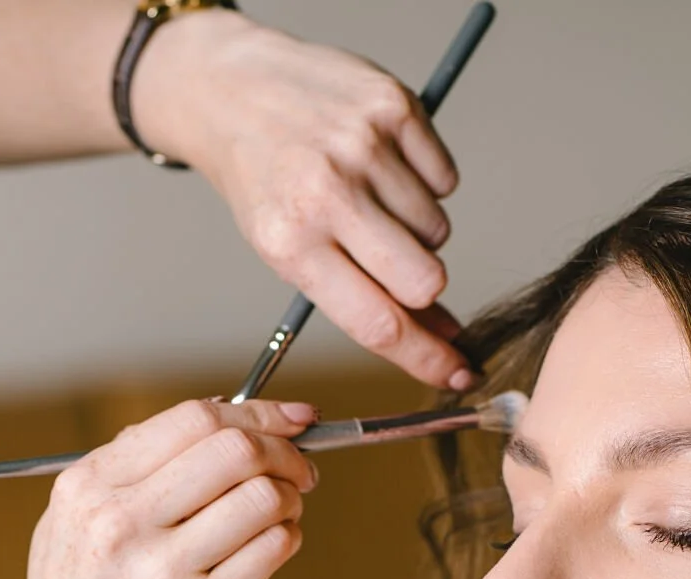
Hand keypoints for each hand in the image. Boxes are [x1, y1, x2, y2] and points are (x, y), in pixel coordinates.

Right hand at [0, 398, 317, 578]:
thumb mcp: (69, 532)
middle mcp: (119, 523)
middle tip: (300, 471)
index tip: (291, 420)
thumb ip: (129, 476)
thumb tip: (219, 423)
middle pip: (234, 448)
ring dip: (289, 502)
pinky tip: (268, 553)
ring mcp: (160, 571)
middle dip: (284, 452)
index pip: (192, 419)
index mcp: (87, 489)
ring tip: (279, 520)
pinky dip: (285, 542)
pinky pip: (273, 550)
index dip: (257, 412)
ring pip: (263, 497)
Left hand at [130, 12, 474, 390]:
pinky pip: (444, 178)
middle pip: (424, 280)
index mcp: (291, 244)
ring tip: (369, 200)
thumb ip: (357, 294)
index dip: (426, 358)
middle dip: (424, 289)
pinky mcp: (392, 107)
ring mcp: (363, 147)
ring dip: (415, 228)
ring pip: (437, 229)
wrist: (233, 91)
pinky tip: (382, 165)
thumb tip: (438, 337)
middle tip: (397, 266)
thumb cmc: (263, 180)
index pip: (377, 323)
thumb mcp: (286, 248)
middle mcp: (327, 195)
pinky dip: (424, 181)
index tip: (458, 375)